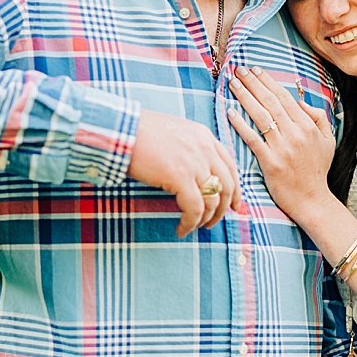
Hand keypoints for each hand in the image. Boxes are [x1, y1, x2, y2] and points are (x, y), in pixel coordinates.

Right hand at [127, 109, 242, 237]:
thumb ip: (188, 148)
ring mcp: (194, 163)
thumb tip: (192, 173)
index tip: (234, 204)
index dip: (235, 189)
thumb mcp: (173, 133)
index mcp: (204, 136)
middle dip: (224, 208)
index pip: (230, 166)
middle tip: (213, 221)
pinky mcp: (181, 177)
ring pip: (213, 200)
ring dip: (206, 218)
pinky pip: (194, 208)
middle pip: (227, 185)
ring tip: (195, 227)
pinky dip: (190, 223)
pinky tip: (181, 229)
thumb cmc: (138, 131)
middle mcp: (205, 148)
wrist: (121, 128)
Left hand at [226, 66, 334, 221]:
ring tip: (232, 84)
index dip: (268, 81)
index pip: (284, 97)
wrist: (312, 200)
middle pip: (270, 102)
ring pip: (260, 116)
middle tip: (239, 70)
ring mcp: (282, 148)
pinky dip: (241, 124)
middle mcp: (295, 133)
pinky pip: (253, 138)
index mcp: (308, 126)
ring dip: (245, 97)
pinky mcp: (270, 162)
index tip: (255, 70)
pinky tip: (230, 112)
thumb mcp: (327, 141)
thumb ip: (318, 118)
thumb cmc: (317, 170)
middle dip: (253, 83)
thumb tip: (300, 101)